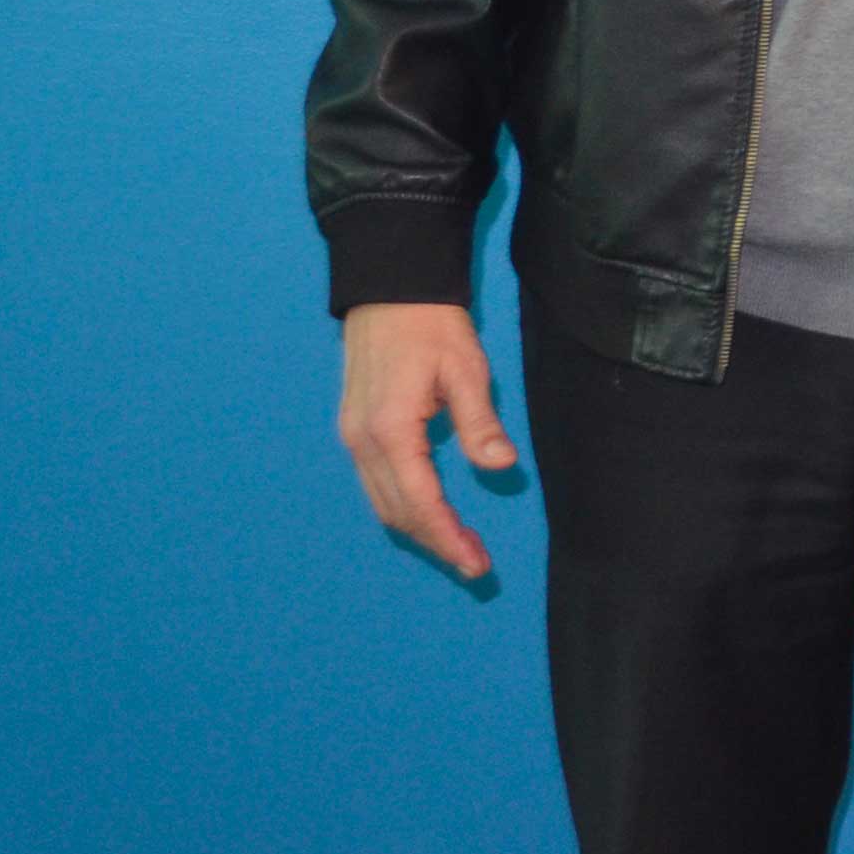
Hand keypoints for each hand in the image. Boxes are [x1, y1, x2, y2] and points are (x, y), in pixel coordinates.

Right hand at [338, 302, 519, 580]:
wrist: (389, 290)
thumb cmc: (432, 326)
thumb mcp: (466, 368)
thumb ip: (479, 421)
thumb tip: (501, 466)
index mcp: (389, 431)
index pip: (420, 502)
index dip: (448, 537)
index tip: (477, 563)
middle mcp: (362, 443)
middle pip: (397, 512)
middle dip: (436, 542)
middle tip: (476, 563)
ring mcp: (352, 438)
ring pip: (383, 503)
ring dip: (420, 529)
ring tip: (460, 545)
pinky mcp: (355, 431)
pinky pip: (377, 484)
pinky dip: (405, 507)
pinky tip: (432, 512)